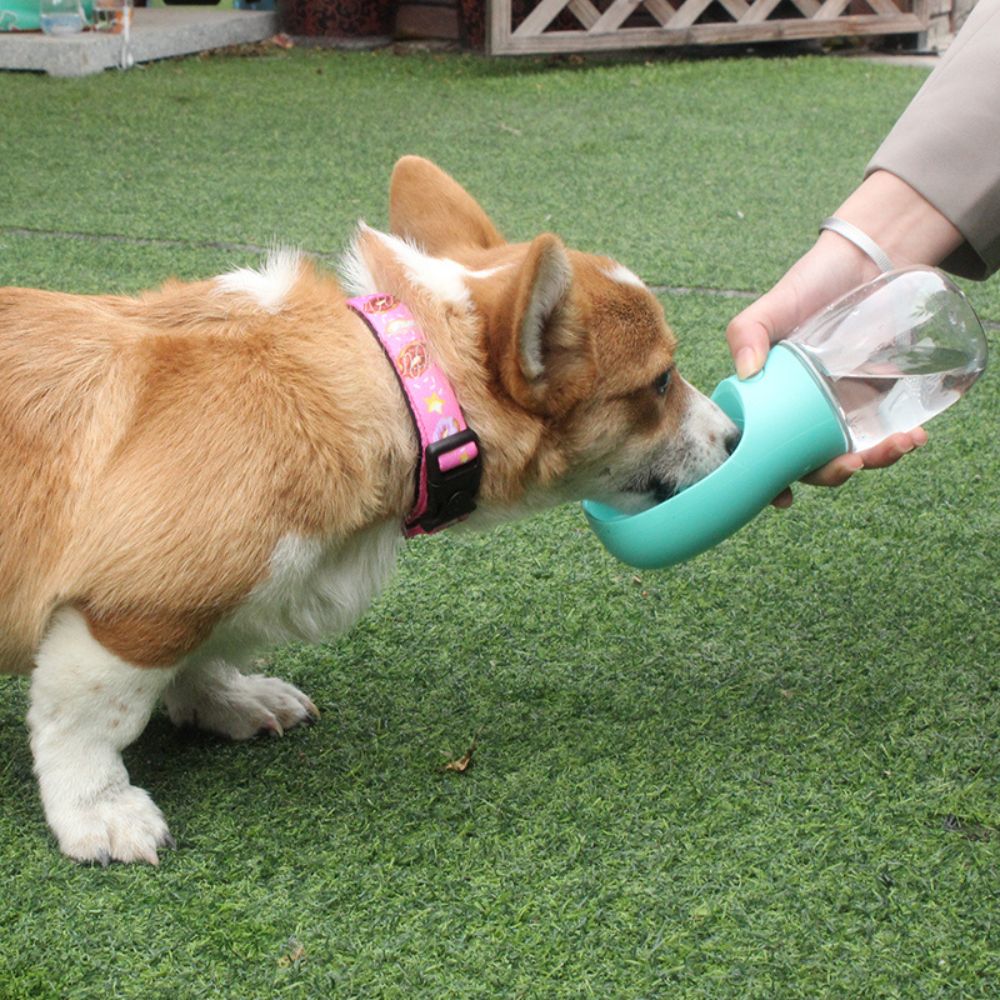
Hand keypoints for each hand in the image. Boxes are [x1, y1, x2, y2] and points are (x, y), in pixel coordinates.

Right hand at [726, 231, 925, 505]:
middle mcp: (799, 416)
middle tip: (851, 463)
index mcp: (767, 405)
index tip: (782, 497)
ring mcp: (838, 412)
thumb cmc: (810, 285)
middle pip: (809, 463)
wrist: (866, 260)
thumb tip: (747, 371)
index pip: (761, 452)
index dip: (767, 481)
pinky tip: (913, 436)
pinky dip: (899, 442)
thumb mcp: (771, 308)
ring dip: (874, 460)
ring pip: (849, 453)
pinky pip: (883, 433)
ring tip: (896, 446)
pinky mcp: (875, 402)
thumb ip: (747, 332)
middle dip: (831, 474)